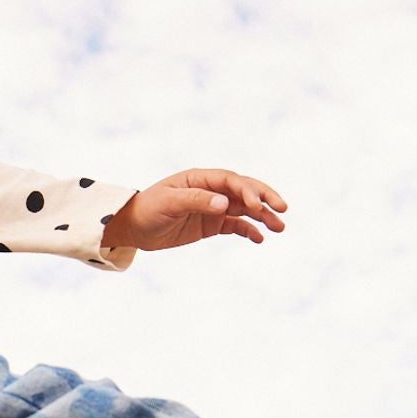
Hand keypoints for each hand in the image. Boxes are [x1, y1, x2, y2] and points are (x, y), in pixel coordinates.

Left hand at [101, 169, 287, 252]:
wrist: (134, 227)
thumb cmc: (148, 210)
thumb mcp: (169, 203)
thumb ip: (197, 201)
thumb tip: (225, 204)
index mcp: (200, 178)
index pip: (231, 180)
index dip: (248, 191)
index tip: (258, 206)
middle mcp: (211, 190)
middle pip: (244, 190)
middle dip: (264, 199)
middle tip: (282, 210)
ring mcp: (213, 206)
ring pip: (244, 209)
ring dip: (263, 216)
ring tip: (280, 228)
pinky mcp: (211, 224)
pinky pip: (235, 225)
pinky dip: (249, 230)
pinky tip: (259, 239)